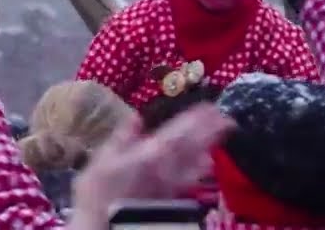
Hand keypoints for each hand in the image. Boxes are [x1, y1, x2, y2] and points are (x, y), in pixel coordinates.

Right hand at [71, 104, 233, 222]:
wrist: (105, 228)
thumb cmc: (97, 193)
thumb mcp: (102, 160)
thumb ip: (121, 138)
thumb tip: (136, 117)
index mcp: (150, 154)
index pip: (179, 132)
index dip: (196, 119)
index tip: (210, 106)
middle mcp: (167, 167)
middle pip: (194, 146)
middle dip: (211, 130)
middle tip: (228, 118)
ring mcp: (171, 184)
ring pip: (196, 162)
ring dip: (210, 147)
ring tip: (222, 135)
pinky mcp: (171, 198)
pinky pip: (191, 178)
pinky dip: (200, 167)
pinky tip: (207, 164)